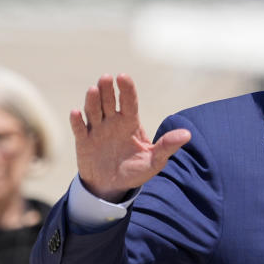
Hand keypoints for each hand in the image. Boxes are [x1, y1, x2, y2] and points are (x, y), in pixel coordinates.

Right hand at [70, 74, 190, 201]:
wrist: (112, 187)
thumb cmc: (135, 170)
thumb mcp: (154, 161)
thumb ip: (167, 146)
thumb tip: (187, 134)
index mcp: (129, 122)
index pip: (129, 102)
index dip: (126, 89)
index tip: (123, 77)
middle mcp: (112, 122)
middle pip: (109, 101)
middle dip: (107, 89)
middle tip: (106, 78)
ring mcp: (96, 130)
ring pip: (93, 111)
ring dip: (92, 100)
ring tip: (94, 90)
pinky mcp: (83, 142)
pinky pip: (79, 129)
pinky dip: (77, 122)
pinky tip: (75, 113)